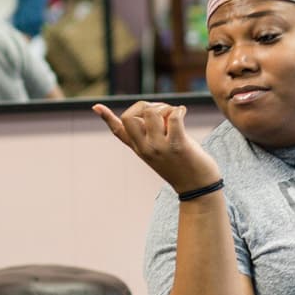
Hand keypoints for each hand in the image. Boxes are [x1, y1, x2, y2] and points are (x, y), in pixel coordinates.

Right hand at [93, 102, 221, 193]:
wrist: (198, 189)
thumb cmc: (183, 166)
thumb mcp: (161, 153)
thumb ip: (152, 137)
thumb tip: (149, 116)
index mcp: (139, 149)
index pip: (119, 132)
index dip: (107, 117)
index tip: (96, 106)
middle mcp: (146, 148)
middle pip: (130, 115)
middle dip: (145, 105)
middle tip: (162, 112)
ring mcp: (160, 147)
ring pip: (152, 112)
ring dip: (165, 107)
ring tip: (175, 114)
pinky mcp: (177, 145)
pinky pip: (174, 117)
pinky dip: (179, 109)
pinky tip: (184, 112)